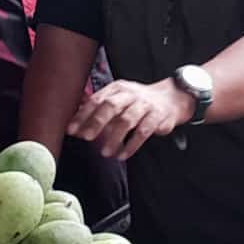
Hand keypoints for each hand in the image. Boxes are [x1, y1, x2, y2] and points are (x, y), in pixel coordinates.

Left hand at [67, 79, 190, 159]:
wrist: (171, 99)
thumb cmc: (138, 103)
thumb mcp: (119, 100)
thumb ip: (99, 111)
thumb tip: (76, 127)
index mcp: (117, 89)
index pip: (97, 100)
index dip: (83, 115)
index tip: (72, 129)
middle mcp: (130, 94)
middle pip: (111, 106)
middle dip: (96, 122)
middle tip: (86, 138)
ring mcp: (145, 105)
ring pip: (127, 120)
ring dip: (114, 138)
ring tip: (105, 152)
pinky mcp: (157, 117)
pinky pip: (143, 132)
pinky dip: (131, 145)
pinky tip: (122, 155)